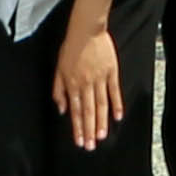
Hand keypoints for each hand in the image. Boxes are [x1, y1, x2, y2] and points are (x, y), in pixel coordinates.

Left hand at [55, 25, 123, 148]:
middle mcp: (86, 84)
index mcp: (72, 84)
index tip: (80, 141)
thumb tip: (61, 109)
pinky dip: (116, 104)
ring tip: (102, 136)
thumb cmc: (70, 48)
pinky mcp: (111, 72)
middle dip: (89, 130)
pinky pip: (114, 91)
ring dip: (101, 121)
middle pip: (88, 111)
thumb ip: (58, 90)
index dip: (77, 127)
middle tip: (91, 146)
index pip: (75, 111)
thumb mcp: (58, 69)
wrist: (86, 30)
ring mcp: (100, 79)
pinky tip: (118, 116)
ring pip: (100, 104)